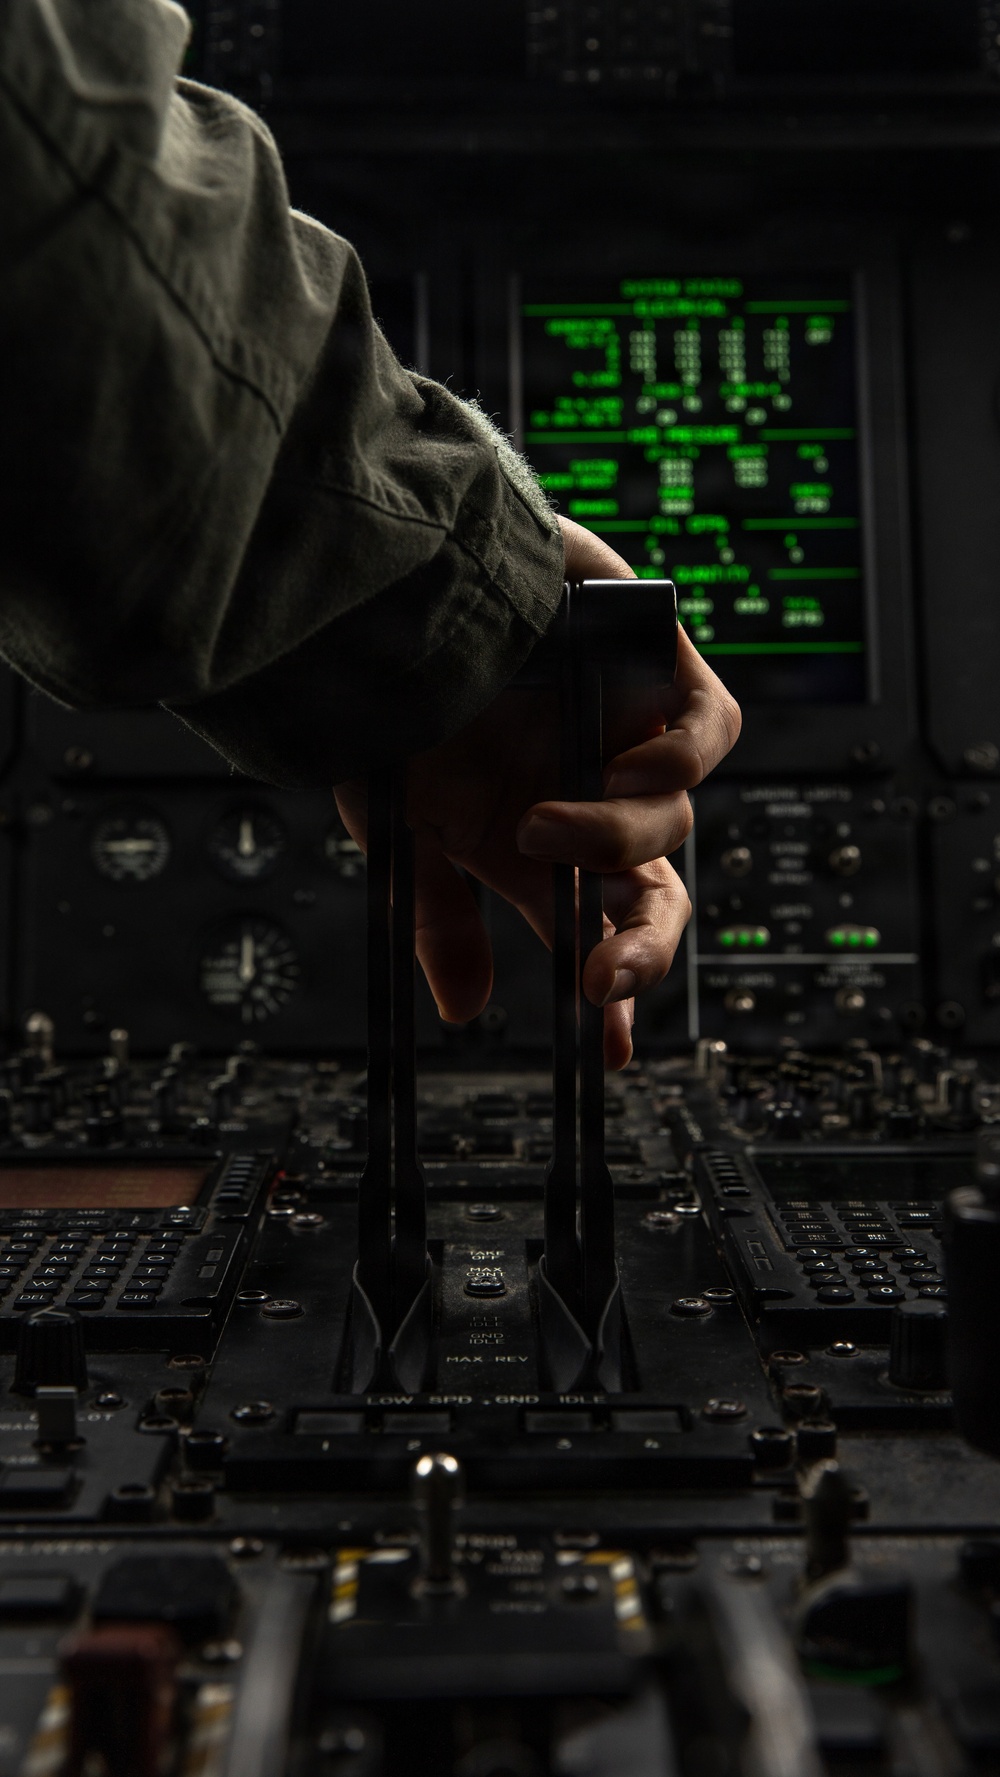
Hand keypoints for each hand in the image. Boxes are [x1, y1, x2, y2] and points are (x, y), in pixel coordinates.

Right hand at [334, 517, 740, 1067]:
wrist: (388, 586)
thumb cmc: (397, 697)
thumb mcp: (403, 824)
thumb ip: (439, 915)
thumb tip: (465, 1010)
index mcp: (540, 847)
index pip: (596, 929)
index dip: (613, 989)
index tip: (605, 1049)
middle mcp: (593, 801)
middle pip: (653, 893)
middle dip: (639, 949)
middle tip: (598, 978)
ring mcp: (628, 741)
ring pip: (671, 826)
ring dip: (611, 839)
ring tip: (543, 823)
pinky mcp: (659, 672)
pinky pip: (711, 734)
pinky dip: (677, 764)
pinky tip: (626, 773)